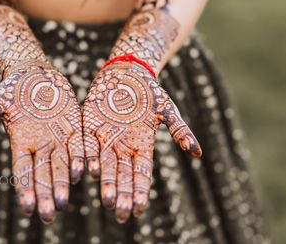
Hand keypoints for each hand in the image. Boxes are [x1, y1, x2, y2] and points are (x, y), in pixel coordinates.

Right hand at [0, 60, 83, 222]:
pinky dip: (81, 158)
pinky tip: (84, 173)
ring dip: (63, 184)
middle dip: (45, 195)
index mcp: (21, 143)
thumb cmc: (11, 88)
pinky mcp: (74, 128)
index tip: (27, 207)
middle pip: (43, 175)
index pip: (22, 171)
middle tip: (47, 215)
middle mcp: (40, 146)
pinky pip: (79, 146)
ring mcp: (58, 138)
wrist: (35, 73)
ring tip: (62, 203)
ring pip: (62, 166)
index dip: (25, 189)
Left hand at [83, 62, 201, 222]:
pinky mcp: (90, 127)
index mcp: (143, 146)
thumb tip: (198, 153)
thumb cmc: (150, 91)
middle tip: (121, 214)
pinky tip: (89, 171)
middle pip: (123, 176)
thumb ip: (179, 131)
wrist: (127, 72)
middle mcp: (123, 147)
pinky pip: (88, 146)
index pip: (142, 174)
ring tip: (107, 201)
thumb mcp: (167, 109)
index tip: (140, 209)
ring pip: (105, 166)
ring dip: (106, 184)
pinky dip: (89, 158)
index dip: (141, 191)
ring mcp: (106, 138)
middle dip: (123, 195)